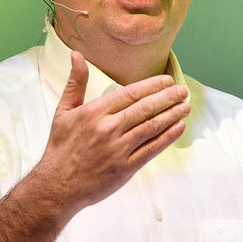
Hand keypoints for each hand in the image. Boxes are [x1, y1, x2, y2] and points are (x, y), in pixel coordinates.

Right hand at [32, 51, 189, 212]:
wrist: (57, 186)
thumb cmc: (61, 147)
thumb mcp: (64, 111)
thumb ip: (76, 82)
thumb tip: (77, 55)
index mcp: (94, 112)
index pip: (130, 93)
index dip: (152, 86)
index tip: (167, 80)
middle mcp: (108, 128)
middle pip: (145, 108)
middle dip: (168, 97)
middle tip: (182, 90)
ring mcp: (118, 149)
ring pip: (152, 127)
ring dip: (172, 115)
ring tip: (185, 106)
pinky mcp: (125, 168)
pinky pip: (151, 149)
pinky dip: (168, 137)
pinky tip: (179, 127)